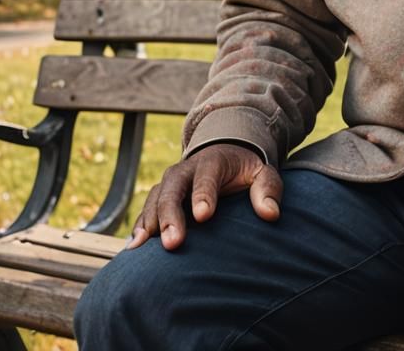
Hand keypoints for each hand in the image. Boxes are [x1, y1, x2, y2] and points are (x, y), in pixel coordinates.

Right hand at [127, 143, 282, 251]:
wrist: (222, 155)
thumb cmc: (244, 171)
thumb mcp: (262, 174)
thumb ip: (268, 189)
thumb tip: (271, 214)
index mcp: (212, 162)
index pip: (207, 177)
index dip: (204, 194)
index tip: (204, 216)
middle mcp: (185, 171)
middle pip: (173, 190)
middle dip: (171, 216)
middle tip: (173, 242)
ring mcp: (169, 183)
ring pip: (154, 200)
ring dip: (148, 223)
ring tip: (142, 248)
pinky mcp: (159, 197)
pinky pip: (145, 211)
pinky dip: (138, 227)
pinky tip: (133, 249)